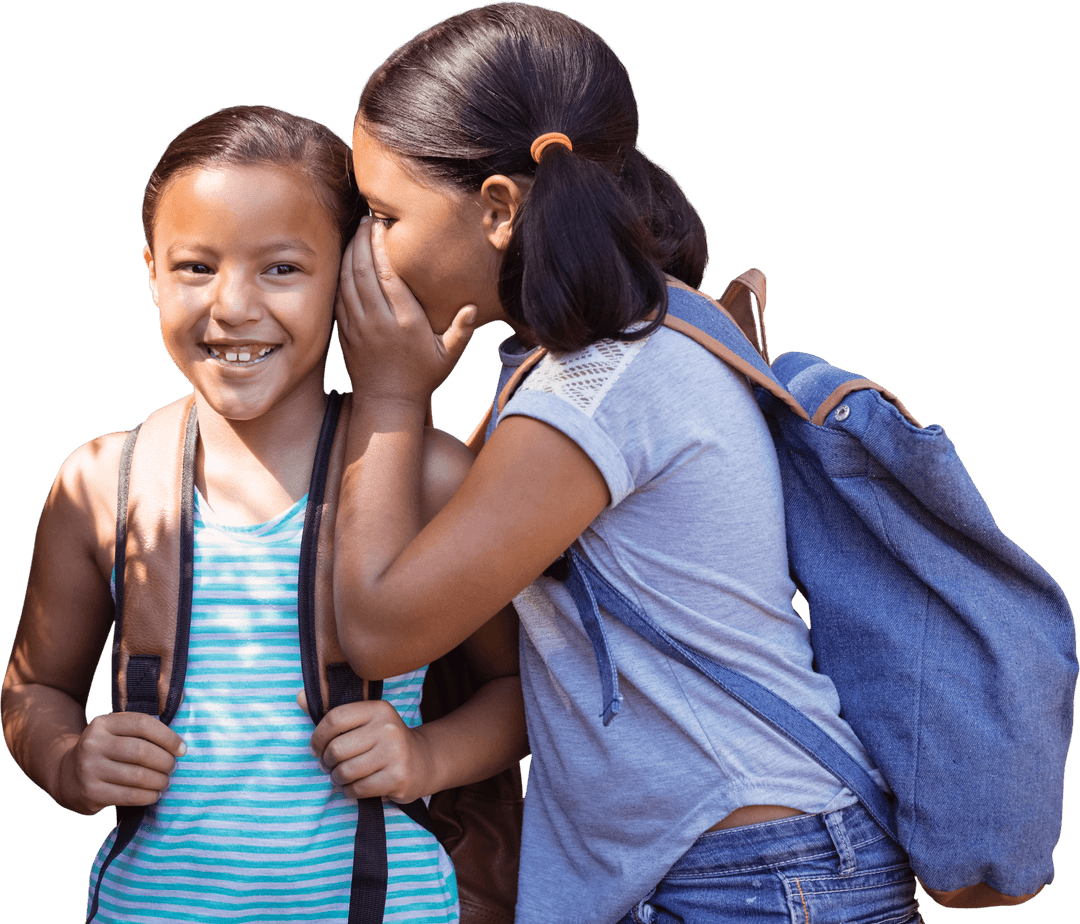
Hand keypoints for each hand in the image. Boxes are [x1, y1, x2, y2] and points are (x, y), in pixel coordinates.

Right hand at [58, 712, 185, 815]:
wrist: (65, 774)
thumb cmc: (105, 750)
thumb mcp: (116, 732)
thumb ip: (141, 730)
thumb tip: (180, 741)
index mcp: (103, 723)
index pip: (143, 724)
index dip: (168, 737)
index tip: (182, 749)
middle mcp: (93, 744)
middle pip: (142, 752)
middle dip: (165, 762)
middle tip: (173, 767)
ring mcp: (89, 769)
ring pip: (137, 776)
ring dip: (159, 781)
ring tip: (165, 781)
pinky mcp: (90, 793)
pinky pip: (128, 796)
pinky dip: (148, 796)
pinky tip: (154, 794)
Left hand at [300, 690, 435, 802]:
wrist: (422, 761)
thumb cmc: (383, 740)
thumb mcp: (364, 721)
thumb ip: (332, 713)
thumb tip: (299, 696)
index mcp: (378, 709)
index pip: (334, 719)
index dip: (317, 738)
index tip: (316, 748)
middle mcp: (388, 728)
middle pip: (336, 749)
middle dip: (326, 762)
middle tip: (330, 766)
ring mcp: (395, 753)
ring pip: (345, 772)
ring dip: (337, 779)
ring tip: (342, 777)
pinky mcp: (398, 777)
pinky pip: (358, 789)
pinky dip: (349, 792)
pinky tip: (354, 786)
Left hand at [335, 217, 477, 405]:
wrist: (386, 403)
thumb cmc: (422, 378)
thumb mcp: (448, 357)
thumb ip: (461, 331)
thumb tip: (472, 307)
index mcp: (404, 321)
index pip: (386, 274)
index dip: (380, 245)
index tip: (381, 225)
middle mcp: (377, 320)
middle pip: (363, 269)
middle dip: (362, 240)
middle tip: (367, 219)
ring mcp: (357, 325)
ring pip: (346, 279)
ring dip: (349, 252)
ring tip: (356, 232)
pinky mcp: (344, 331)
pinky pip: (338, 295)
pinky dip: (339, 273)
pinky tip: (345, 259)